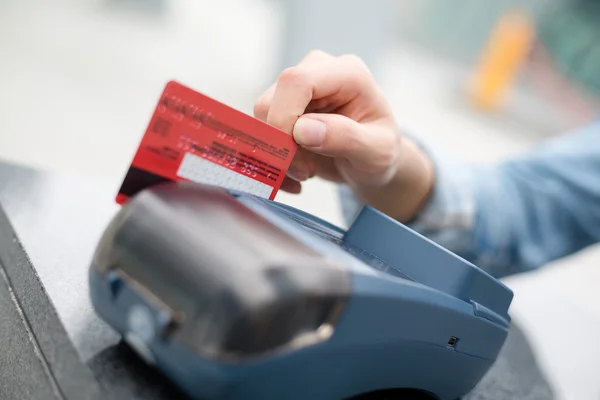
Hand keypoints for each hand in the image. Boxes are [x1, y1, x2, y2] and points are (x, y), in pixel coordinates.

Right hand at [254, 51, 433, 221]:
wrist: (371, 163)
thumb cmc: (380, 152)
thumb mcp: (376, 152)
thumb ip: (345, 138)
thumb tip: (302, 129)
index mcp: (348, 74)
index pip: (298, 81)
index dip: (284, 116)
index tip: (291, 154)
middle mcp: (318, 72)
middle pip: (271, 100)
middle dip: (280, 144)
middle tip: (306, 172)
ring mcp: (297, 89)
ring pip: (261, 118)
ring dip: (276, 154)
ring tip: (306, 172)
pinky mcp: (283, 108)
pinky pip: (260, 132)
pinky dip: (272, 160)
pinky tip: (295, 175)